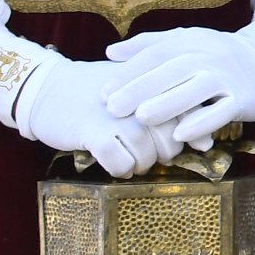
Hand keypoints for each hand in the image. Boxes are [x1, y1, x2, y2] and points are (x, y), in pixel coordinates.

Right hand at [12, 58, 175, 178]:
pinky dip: (120, 169)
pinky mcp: (93, 132)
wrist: (47, 88)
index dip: (187, 135)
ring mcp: (116, 116)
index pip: (188, 114)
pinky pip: (120, 163)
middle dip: (162, 154)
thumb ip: (173, 111)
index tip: (182, 142)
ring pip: (148, 155)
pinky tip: (115, 164)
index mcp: (152, 85)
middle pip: (170, 140)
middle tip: (147, 151)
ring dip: (141, 164)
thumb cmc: (99, 95)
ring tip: (130, 158)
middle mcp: (139, 99)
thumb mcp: (137, 93)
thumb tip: (207, 144)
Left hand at [103, 27, 254, 150]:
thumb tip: (109, 52)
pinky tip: (179, 135)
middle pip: (173, 70)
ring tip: (142, 118)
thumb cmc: (214, 56)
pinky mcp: (243, 99)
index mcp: (191, 41)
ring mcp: (228, 77)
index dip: (129, 72)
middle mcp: (210, 56)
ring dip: (169, 103)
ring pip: (197, 89)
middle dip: (141, 89)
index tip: (103, 92)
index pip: (156, 53)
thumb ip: (148, 46)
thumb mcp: (185, 42)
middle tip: (113, 108)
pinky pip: (222, 111)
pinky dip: (202, 123)